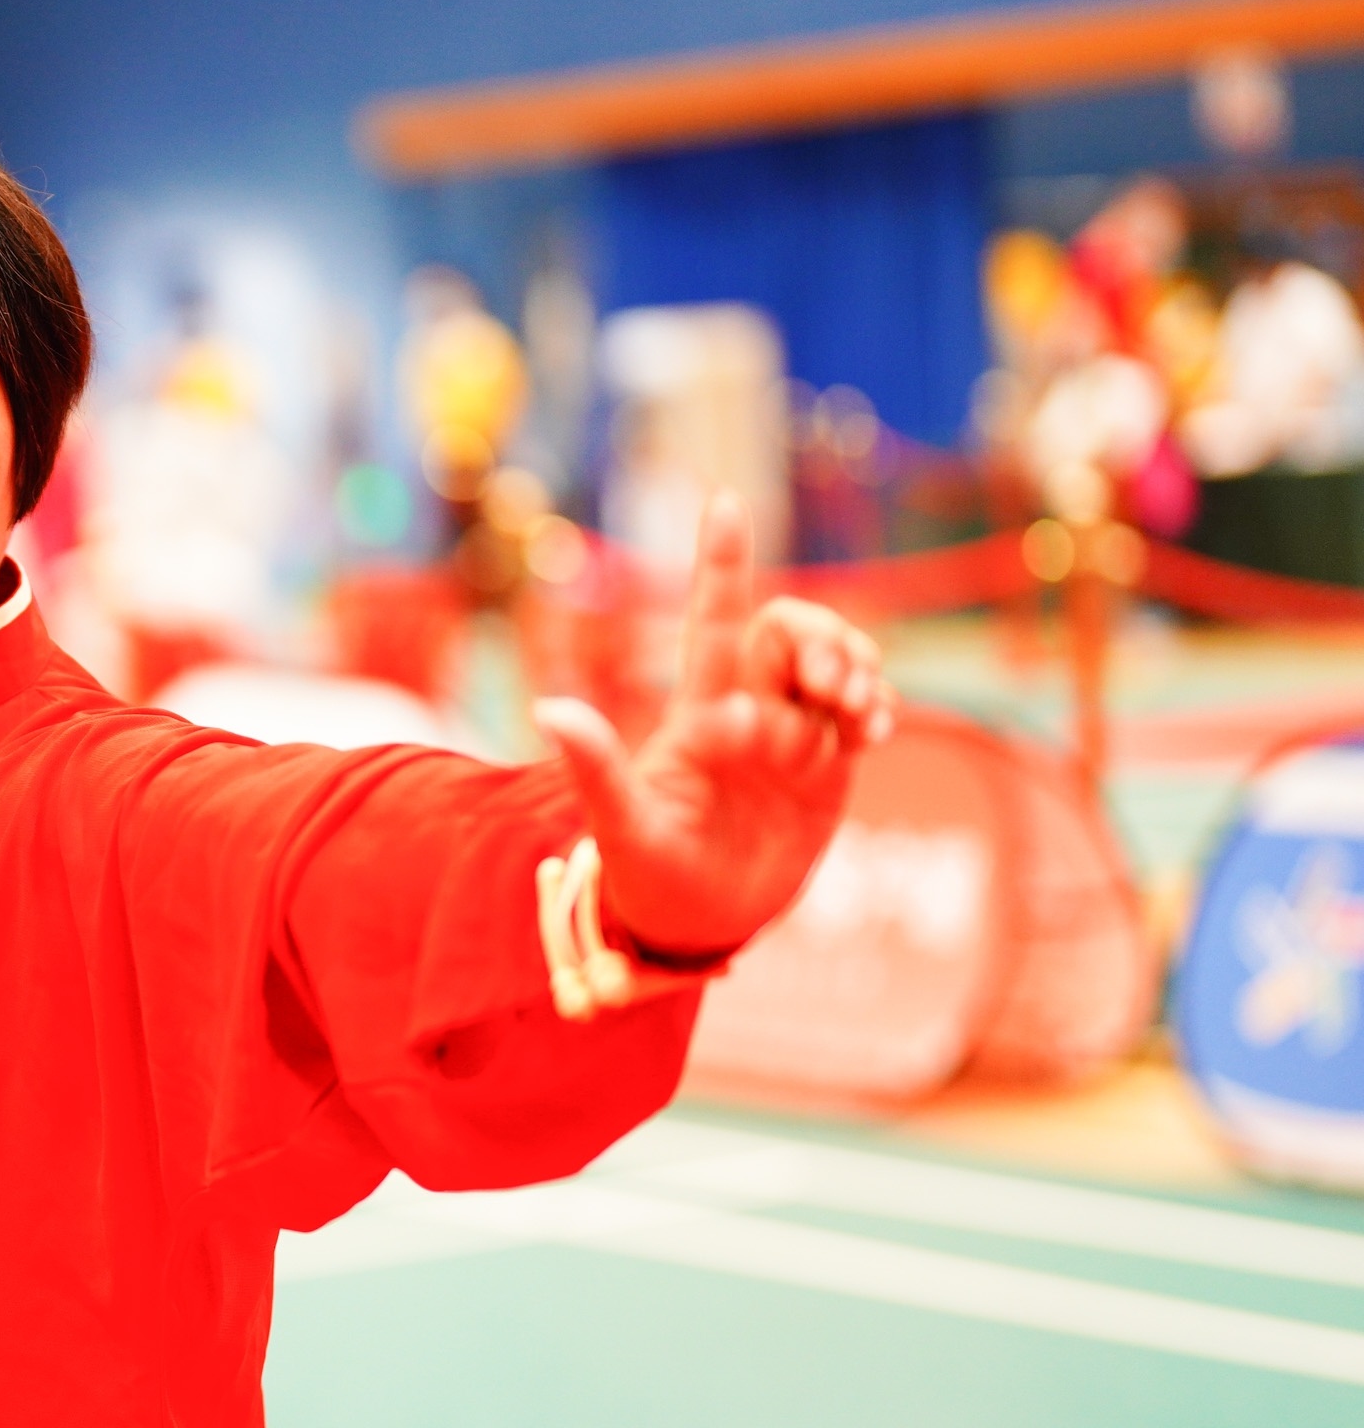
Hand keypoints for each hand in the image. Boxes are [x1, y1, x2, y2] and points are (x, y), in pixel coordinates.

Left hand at [536, 493, 894, 960]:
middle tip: (831, 683)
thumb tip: (546, 711)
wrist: (697, 927)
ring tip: (856, 713)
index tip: (725, 500)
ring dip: (858, 669)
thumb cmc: (646, 877)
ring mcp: (793, 737)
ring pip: (838, 665)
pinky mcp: (830, 768)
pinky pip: (867, 714)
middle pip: (794, 632)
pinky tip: (873, 732)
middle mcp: (749, 713)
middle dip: (822, 635)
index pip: (716, 622)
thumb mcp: (622, 829)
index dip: (721, 562)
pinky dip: (880, 708)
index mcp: (700, 714)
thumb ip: (595, 769)